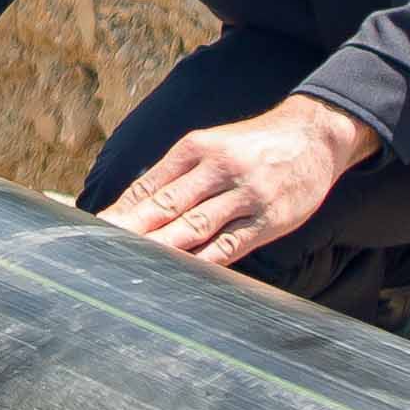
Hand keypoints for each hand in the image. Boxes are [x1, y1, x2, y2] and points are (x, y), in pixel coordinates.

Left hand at [106, 94, 380, 268]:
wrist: (314, 134)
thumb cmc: (253, 145)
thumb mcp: (212, 146)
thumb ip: (177, 174)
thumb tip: (134, 204)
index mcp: (196, 148)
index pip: (149, 185)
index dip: (121, 210)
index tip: (95, 229)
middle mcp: (217, 169)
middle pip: (166, 206)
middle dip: (132, 230)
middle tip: (103, 249)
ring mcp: (244, 195)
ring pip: (194, 227)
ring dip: (161, 247)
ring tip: (133, 264)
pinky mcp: (269, 219)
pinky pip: (231, 244)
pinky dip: (205, 261)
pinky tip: (184, 275)